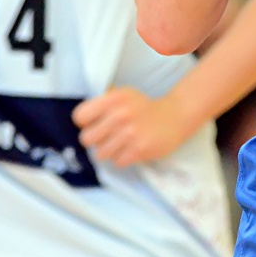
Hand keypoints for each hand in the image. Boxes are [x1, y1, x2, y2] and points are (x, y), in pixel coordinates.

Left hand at [72, 87, 189, 167]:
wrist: (175, 117)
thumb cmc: (144, 107)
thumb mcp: (123, 94)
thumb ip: (103, 103)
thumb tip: (81, 118)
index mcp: (113, 98)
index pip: (80, 116)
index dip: (86, 123)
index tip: (95, 123)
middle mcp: (120, 114)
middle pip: (86, 138)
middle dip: (96, 140)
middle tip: (108, 136)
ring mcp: (130, 133)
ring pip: (100, 153)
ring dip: (109, 151)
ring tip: (120, 144)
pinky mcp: (139, 149)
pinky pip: (117, 161)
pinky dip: (123, 158)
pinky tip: (131, 149)